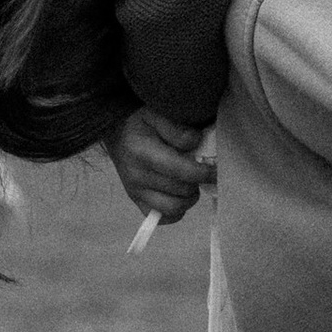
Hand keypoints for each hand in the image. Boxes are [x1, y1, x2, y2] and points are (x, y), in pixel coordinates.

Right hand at [104, 108, 215, 224]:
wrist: (114, 130)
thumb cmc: (138, 121)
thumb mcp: (156, 114)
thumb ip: (177, 129)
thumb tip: (196, 143)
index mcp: (143, 153)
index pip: (181, 171)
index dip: (204, 173)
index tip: (217, 169)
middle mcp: (137, 176)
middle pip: (181, 190)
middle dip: (198, 181)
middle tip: (202, 170)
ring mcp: (135, 192)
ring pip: (174, 208)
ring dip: (189, 197)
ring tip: (191, 182)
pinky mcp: (136, 201)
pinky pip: (162, 218)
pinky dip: (176, 211)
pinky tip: (179, 195)